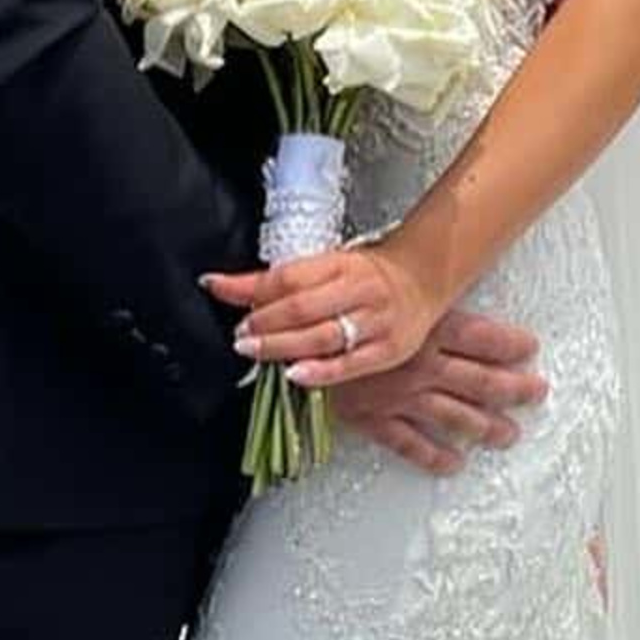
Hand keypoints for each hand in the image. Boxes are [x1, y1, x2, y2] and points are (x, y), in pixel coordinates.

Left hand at [205, 238, 444, 386]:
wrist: (422, 280)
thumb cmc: (365, 276)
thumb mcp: (321, 267)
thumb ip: (271, 281)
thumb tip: (218, 284)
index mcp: (340, 264)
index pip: (290, 277)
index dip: (254, 291)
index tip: (228, 299)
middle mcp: (360, 290)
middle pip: (303, 308)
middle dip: (265, 323)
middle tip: (241, 335)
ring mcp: (377, 322)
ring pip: (323, 337)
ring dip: (283, 346)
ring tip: (255, 350)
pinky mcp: (389, 350)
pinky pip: (350, 364)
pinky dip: (320, 372)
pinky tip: (296, 374)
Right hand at [327, 311, 547, 475]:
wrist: (289, 341)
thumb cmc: (330, 307)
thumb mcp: (370, 289)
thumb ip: (404, 296)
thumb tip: (431, 290)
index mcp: (424, 329)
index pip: (480, 338)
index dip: (509, 344)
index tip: (529, 348)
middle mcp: (421, 365)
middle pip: (481, 380)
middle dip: (513, 389)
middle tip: (536, 393)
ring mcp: (401, 397)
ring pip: (456, 416)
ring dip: (486, 427)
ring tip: (508, 434)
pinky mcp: (376, 420)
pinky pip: (412, 444)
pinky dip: (434, 456)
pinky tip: (453, 463)